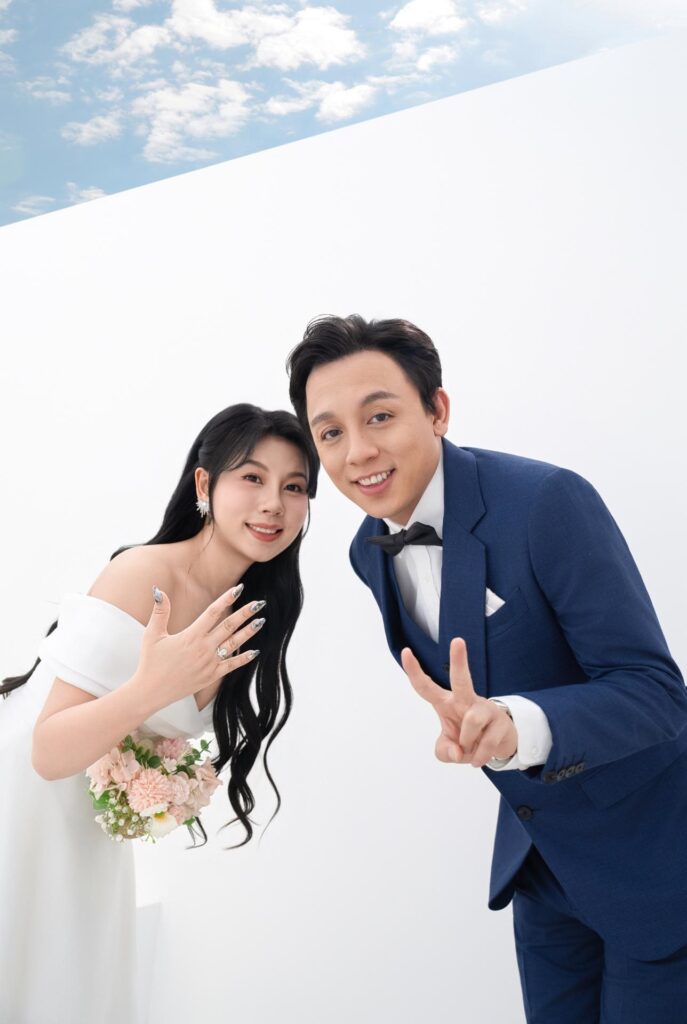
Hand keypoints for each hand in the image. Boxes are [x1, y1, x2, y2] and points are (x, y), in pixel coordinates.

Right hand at [134, 586, 264, 705]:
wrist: (151, 692)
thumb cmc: (151, 662)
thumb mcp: (152, 634)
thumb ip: (160, 612)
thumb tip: (159, 590)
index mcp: (191, 636)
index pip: (212, 612)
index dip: (226, 599)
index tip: (239, 589)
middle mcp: (203, 648)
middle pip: (229, 626)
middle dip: (245, 613)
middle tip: (259, 603)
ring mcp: (209, 663)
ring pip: (234, 644)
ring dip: (248, 632)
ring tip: (261, 621)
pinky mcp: (211, 676)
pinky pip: (231, 666)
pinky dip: (244, 658)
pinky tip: (255, 651)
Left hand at [401, 637, 517, 766]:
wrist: (498, 746)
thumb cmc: (468, 740)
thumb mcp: (449, 751)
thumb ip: (445, 752)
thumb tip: (458, 752)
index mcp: (446, 703)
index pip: (426, 687)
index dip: (414, 671)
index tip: (405, 651)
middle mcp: (465, 701)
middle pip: (461, 680)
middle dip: (459, 661)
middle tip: (458, 640)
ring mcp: (485, 709)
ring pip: (472, 721)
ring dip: (468, 743)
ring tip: (469, 751)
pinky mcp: (501, 721)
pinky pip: (487, 743)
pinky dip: (479, 757)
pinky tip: (480, 758)